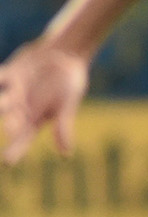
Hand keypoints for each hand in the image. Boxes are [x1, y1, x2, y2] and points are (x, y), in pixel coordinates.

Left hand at [0, 39, 88, 165]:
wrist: (67, 54)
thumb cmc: (71, 82)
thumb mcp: (67, 104)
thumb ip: (63, 126)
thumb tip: (66, 154)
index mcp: (36, 119)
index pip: (24, 139)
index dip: (15, 150)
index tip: (7, 162)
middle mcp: (21, 108)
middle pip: (9, 121)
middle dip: (8, 125)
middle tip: (9, 128)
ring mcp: (14, 92)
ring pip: (0, 101)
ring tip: (0, 104)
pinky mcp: (9, 74)